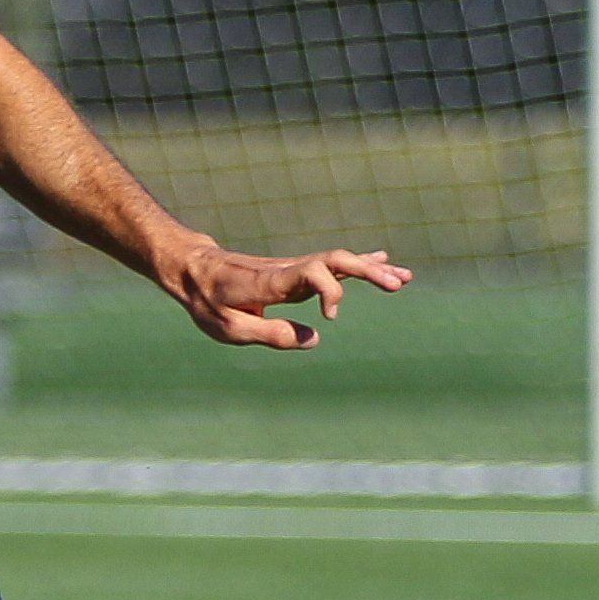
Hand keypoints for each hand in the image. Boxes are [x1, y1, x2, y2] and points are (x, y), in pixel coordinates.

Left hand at [160, 243, 410, 349]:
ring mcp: (293, 268)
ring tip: (404, 278)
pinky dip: (360, 265)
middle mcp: (287, 269)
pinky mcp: (296, 272)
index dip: (329, 288)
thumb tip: (315, 338)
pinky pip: (333, 267)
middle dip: (367, 271)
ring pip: (338, 262)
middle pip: (334, 261)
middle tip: (397, 284)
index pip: (310, 271)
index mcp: (270, 281)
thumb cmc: (207, 302)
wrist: (193, 269)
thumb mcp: (228, 328)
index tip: (331, 317)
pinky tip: (385, 263)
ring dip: (372, 269)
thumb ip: (270, 334)